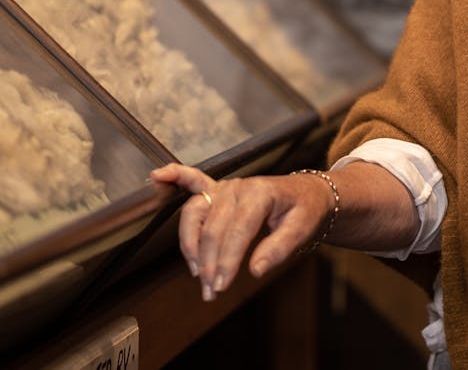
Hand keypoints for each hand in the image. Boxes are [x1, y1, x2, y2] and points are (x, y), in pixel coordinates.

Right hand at [150, 163, 335, 301]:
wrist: (309, 193)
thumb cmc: (305, 210)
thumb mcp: (303, 229)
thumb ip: (279, 249)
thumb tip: (255, 270)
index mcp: (259, 193)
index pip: (236, 231)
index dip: (226, 260)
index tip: (221, 285)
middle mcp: (237, 187)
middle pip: (212, 227)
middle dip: (209, 262)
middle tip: (211, 290)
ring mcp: (225, 187)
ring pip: (195, 213)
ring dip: (190, 244)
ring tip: (196, 271)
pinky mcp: (218, 189)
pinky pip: (193, 180)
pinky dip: (175, 177)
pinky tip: (158, 178)